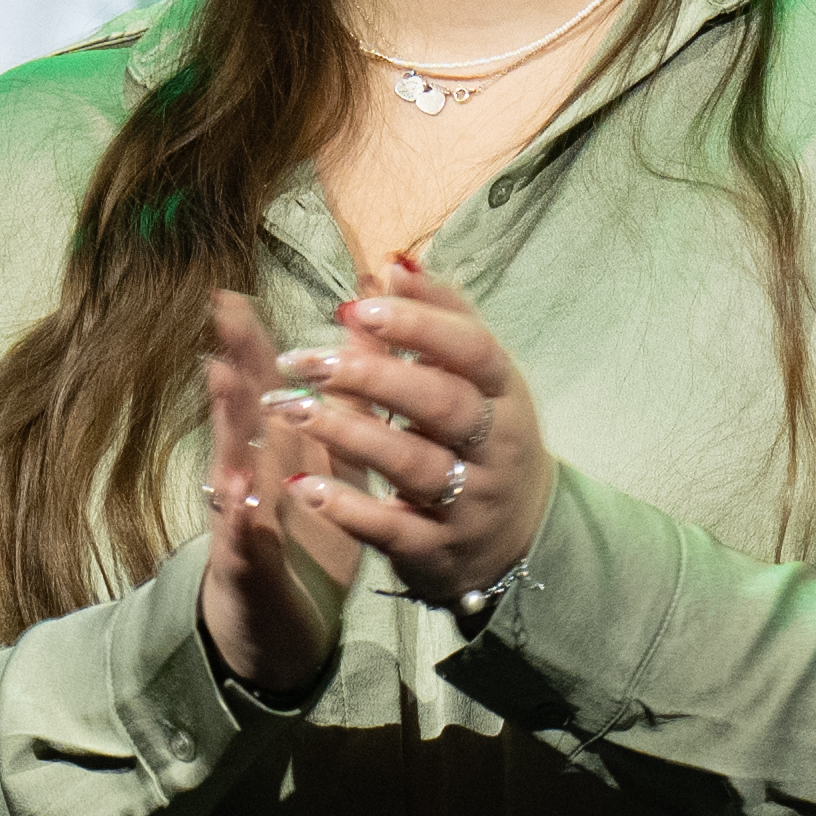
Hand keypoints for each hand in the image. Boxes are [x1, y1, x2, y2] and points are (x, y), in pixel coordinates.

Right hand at [190, 333, 367, 705]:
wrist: (276, 625)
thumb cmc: (299, 535)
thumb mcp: (324, 468)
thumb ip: (337, 410)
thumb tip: (358, 342)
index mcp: (277, 451)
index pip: (265, 388)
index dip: (254, 342)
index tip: (237, 294)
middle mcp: (251, 477)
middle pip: (241, 415)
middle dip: (235, 363)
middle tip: (222, 314)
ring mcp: (243, 523)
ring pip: (235, 469)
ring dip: (230, 428)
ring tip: (223, 381)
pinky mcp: (249, 571)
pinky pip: (247, 546)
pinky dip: (243, 523)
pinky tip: (242, 503)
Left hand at [246, 252, 550, 612]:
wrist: (523, 538)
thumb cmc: (486, 436)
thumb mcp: (478, 380)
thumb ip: (438, 321)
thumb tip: (392, 265)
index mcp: (505, 393)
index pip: (472, 350)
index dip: (419, 325)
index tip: (357, 307)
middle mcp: (495, 447)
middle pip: (441, 404)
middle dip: (372, 376)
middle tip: (305, 358)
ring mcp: (469, 501)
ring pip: (412, 464)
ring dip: (349, 433)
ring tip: (292, 406)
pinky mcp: (438, 550)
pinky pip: (392, 529)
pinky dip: (347, 508)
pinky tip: (302, 484)